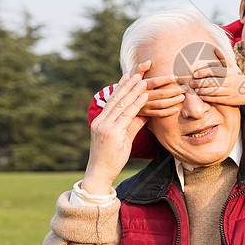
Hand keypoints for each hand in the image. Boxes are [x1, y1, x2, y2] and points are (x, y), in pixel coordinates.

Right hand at [83, 72, 148, 194]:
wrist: (99, 174)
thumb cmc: (111, 158)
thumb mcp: (123, 138)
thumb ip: (132, 124)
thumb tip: (145, 113)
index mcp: (101, 120)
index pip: (112, 99)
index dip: (122, 86)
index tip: (130, 74)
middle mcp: (101, 120)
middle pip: (117, 98)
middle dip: (129, 83)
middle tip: (139, 70)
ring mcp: (105, 126)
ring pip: (122, 104)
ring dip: (134, 90)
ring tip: (144, 79)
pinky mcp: (111, 133)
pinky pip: (127, 115)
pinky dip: (136, 104)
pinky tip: (145, 96)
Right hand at [131, 60, 185, 117]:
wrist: (122, 102)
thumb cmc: (131, 86)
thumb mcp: (132, 77)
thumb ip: (140, 69)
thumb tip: (149, 61)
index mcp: (140, 86)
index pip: (155, 82)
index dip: (166, 79)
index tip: (176, 77)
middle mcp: (142, 96)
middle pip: (161, 94)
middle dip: (174, 91)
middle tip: (185, 88)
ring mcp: (144, 106)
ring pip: (162, 104)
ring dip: (174, 101)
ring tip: (183, 97)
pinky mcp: (146, 114)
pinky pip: (159, 114)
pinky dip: (168, 112)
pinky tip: (177, 109)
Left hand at [189, 46, 244, 106]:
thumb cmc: (238, 77)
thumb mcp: (233, 67)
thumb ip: (223, 57)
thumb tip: (215, 47)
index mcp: (230, 72)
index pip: (215, 71)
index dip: (204, 72)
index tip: (195, 73)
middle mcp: (230, 82)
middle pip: (212, 82)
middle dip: (199, 82)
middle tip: (191, 82)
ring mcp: (229, 92)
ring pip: (212, 91)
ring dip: (201, 90)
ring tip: (195, 89)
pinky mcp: (228, 100)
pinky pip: (215, 99)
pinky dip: (206, 97)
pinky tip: (200, 95)